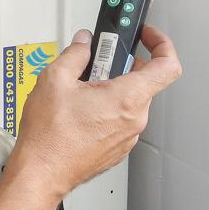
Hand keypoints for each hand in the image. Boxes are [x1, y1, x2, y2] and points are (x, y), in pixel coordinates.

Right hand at [6, 25, 180, 200]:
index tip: (147, 37)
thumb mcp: (55, 79)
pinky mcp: (117, 149)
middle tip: (97, 62)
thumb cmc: (49, 137)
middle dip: (122, 66)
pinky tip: (81, 109)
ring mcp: (127, 137)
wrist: (41, 172)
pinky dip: (107, 109)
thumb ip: (76, 53)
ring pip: (130, 102)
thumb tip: (84, 43)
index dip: (161, 44)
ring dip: (111, 88)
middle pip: (144, 81)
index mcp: (127, 99)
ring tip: (81, 89)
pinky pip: (121, 120)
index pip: (167, 66)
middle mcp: (134, 120)